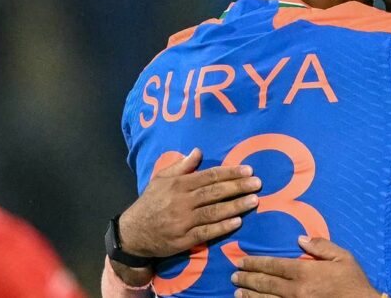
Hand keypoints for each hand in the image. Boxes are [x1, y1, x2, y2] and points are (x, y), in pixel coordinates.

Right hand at [119, 148, 261, 257]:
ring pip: (213, 212)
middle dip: (238, 187)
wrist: (133, 233)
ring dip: (235, 206)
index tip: (248, 170)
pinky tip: (237, 222)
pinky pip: (206, 232)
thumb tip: (198, 151)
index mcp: (179, 184)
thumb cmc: (151, 202)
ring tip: (254, 201)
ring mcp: (183, 221)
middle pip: (214, 192)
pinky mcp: (183, 239)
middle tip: (257, 183)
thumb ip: (181, 165)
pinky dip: (222, 227)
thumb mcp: (161, 179)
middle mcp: (182, 201)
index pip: (210, 176)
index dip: (230, 173)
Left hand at [232, 236, 381, 297]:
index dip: (256, 263)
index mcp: (306, 272)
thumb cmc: (354, 281)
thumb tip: (300, 238)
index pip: (274, 266)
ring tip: (238, 292)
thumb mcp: (343, 257)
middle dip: (248, 279)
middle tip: (234, 276)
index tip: (242, 261)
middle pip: (266, 284)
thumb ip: (321, 246)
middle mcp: (296, 290)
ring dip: (250, 295)